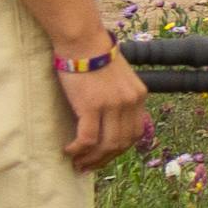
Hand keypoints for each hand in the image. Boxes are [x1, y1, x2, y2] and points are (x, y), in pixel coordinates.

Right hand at [55, 37, 154, 171]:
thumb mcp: (117, 79)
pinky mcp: (92, 105)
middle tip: (87, 167)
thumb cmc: (93, 56)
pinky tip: (68, 151)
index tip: (103, 157)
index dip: (119, 150)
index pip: (135, 133)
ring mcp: (113, 105)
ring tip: (76, 163)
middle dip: (104, 160)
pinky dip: (78, 150)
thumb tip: (107, 123)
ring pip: (106, 145)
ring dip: (91, 159)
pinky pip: (88, 139)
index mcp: (139, 96)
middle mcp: (130, 102)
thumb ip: (118, 98)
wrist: (82, 40)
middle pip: (122, 143)